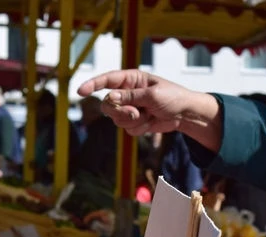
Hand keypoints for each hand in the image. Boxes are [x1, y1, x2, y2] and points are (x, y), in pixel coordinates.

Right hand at [77, 70, 221, 150]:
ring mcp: (130, 108)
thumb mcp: (152, 95)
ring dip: (133, 121)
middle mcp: (127, 93)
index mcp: (131, 79)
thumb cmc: (173, 97)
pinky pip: (127, 129)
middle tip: (135, 113)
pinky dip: (139, 128)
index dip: (92, 84)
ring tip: (149, 116)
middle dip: (119, 111)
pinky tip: (151, 123)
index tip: (81, 91)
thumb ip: (131, 97)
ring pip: (117, 119)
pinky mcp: (134, 122)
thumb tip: (110, 98)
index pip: (107, 80)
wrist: (185, 114)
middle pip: (107, 104)